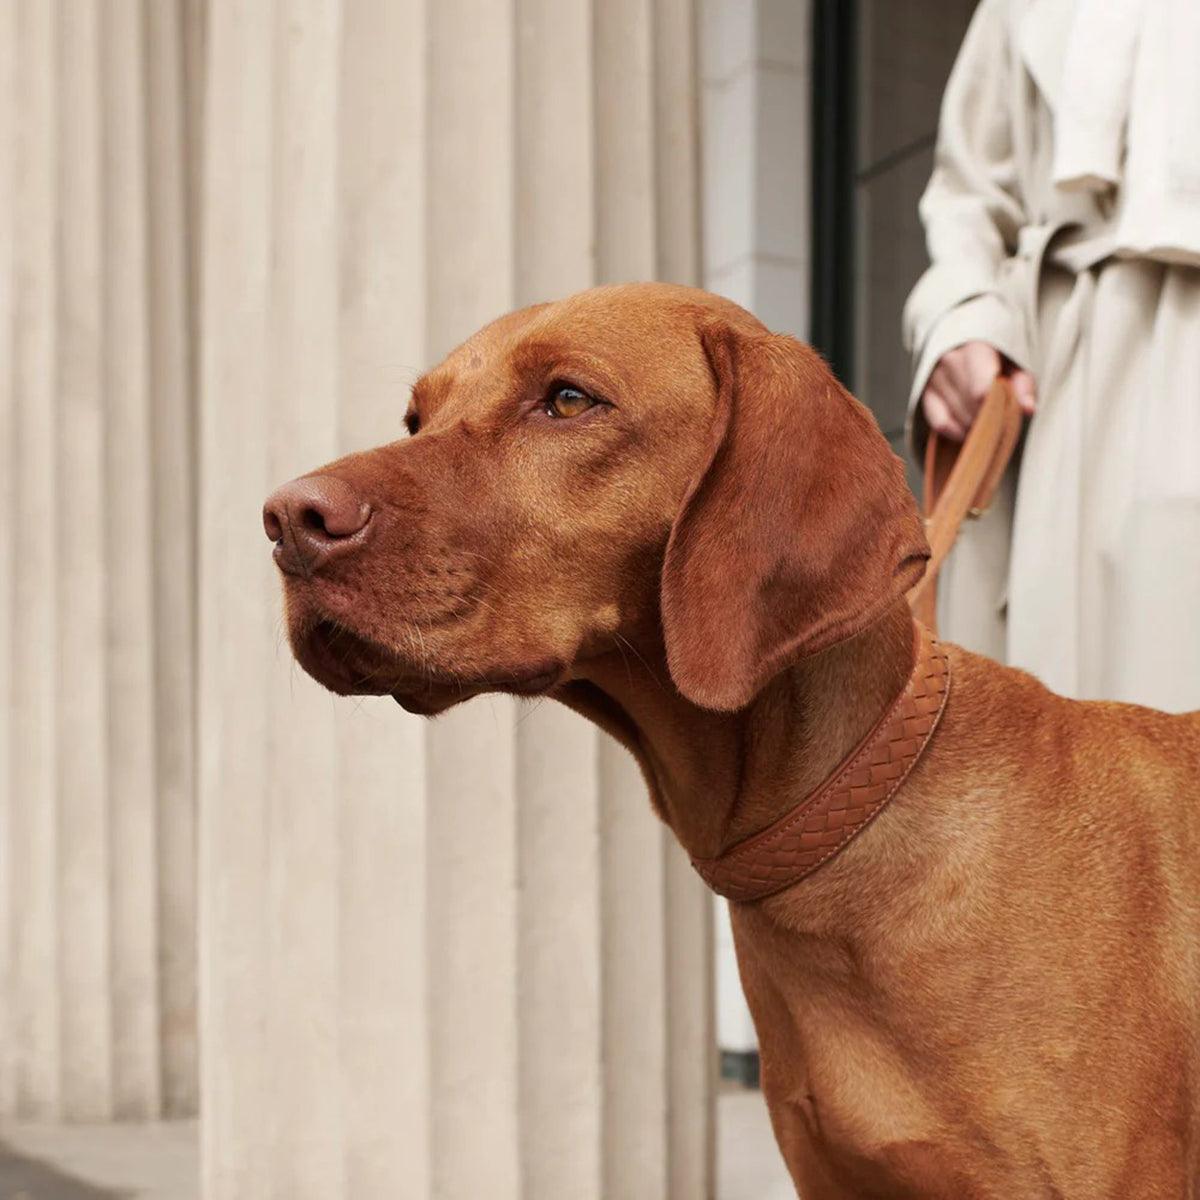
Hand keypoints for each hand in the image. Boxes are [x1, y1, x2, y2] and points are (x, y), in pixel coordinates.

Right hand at [921, 341, 1036, 441]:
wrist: (967, 341)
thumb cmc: (998, 353)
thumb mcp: (1017, 361)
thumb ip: (1023, 383)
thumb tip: (1028, 409)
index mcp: (975, 347)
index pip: (981, 389)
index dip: (996, 407)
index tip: (1007, 412)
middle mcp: (949, 360)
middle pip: (972, 406)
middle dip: (990, 417)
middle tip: (1002, 415)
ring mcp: (934, 378)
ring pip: (958, 416)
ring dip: (975, 425)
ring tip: (987, 418)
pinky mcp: (926, 393)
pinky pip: (940, 423)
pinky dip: (956, 431)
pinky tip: (968, 429)